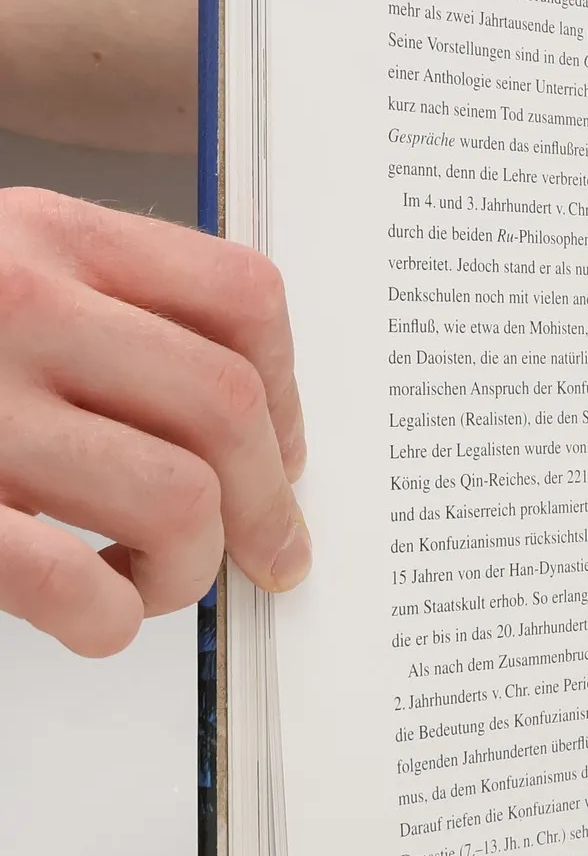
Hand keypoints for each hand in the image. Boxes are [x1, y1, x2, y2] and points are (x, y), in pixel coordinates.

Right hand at [0, 189, 308, 655]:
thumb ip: (105, 309)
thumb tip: (255, 423)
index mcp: (45, 235)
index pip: (241, 294)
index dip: (291, 388)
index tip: (287, 450)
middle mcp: (13, 304)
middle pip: (226, 406)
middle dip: (268, 501)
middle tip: (267, 552)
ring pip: (175, 497)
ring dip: (189, 568)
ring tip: (151, 582)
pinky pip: (69, 583)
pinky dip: (109, 621)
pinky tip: (92, 618)